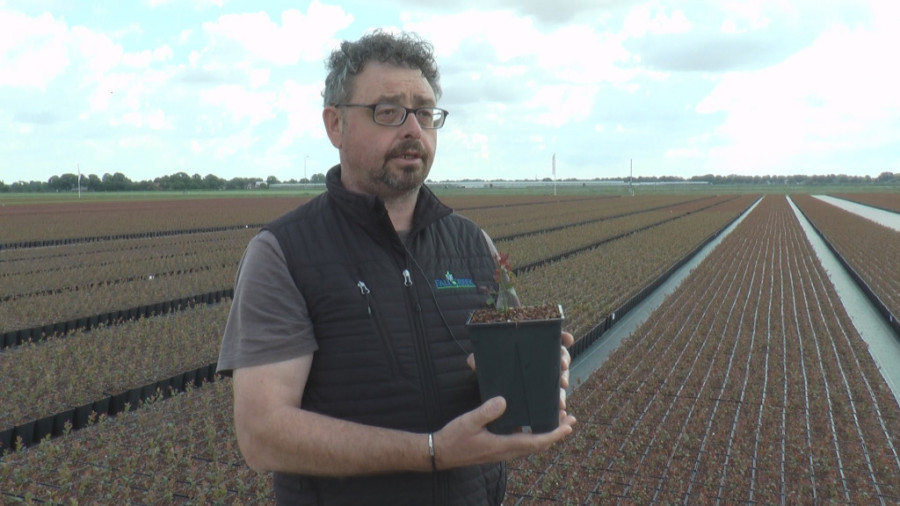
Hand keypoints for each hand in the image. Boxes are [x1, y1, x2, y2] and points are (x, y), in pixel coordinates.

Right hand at [433, 396, 575, 469]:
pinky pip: (522, 442)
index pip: (535, 442)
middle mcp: (507, 451)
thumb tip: (503, 400)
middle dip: (556, 433)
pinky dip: (533, 433)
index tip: (568, 426)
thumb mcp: (468, 422)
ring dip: (546, 433)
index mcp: (503, 445)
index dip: (554, 434)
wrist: (441, 453)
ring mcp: (503, 452)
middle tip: (570, 419)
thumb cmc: (454, 438)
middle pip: (538, 444)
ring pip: (531, 444)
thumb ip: (486, 412)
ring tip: (557, 420)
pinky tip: (532, 423)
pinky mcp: (498, 449)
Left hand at [467, 330, 573, 410]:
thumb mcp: (487, 365)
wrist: (496, 392)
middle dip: (564, 360)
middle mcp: (544, 361)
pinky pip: (556, 396)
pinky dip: (559, 401)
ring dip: (563, 382)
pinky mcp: (546, 395)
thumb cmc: (494, 370)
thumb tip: (471, 361)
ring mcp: (547, 377)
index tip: (567, 338)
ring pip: (560, 376)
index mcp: (533, 348)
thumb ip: (480, 361)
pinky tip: (560, 408)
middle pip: (560, 356)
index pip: (552, 338)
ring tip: (561, 388)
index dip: (561, 337)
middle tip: (562, 365)